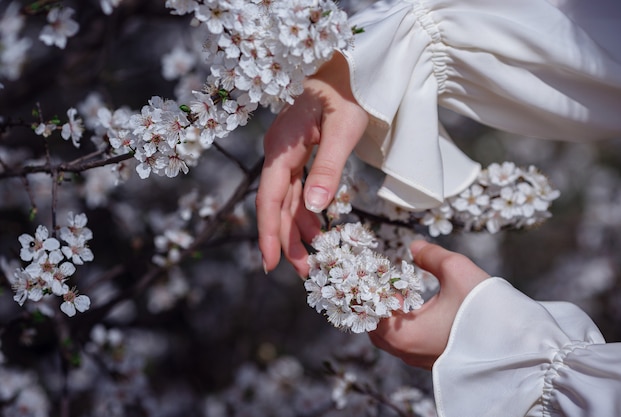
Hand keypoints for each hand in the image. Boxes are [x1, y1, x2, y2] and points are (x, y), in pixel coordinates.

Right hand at [256, 52, 368, 276]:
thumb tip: (315, 210)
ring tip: (314, 258)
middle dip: (286, 240)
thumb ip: (329, 169)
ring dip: (297, 230)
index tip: (271, 265)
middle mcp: (278, 154)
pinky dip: (306, 212)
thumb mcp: (343, 130)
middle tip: (303, 272)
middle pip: (276, 206)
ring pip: (286, 201)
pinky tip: (317, 229)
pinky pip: (297, 190)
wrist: (345, 66)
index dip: (268, 233)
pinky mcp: (297, 155)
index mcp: (282, 148)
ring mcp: (286, 155)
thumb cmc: (347, 92)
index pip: (269, 199)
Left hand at [368, 240, 489, 368]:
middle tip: (391, 282)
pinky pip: (410, 344)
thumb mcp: (456, 271)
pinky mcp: (436, 362)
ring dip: (393, 316)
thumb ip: (430, 256)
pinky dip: (406, 326)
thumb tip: (415, 247)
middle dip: (379, 304)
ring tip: (405, 292)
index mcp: (404, 335)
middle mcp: (408, 352)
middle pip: (377, 329)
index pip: (369, 313)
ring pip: (392, 339)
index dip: (370, 291)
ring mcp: (422, 361)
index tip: (380, 273)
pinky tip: (419, 307)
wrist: (519, 345)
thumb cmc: (485, 310)